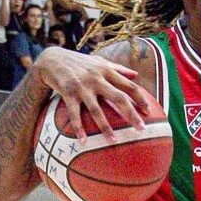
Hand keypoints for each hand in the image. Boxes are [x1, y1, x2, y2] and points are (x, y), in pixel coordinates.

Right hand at [32, 46, 149, 140]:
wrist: (51, 59)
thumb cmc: (79, 62)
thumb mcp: (99, 61)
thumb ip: (118, 68)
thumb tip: (136, 75)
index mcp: (106, 71)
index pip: (128, 85)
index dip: (140, 98)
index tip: (148, 111)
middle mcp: (96, 78)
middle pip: (118, 98)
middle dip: (131, 114)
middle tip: (141, 129)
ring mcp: (82, 86)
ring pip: (97, 109)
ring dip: (105, 127)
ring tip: (114, 141)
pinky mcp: (68, 93)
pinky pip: (74, 114)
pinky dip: (78, 128)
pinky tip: (83, 141)